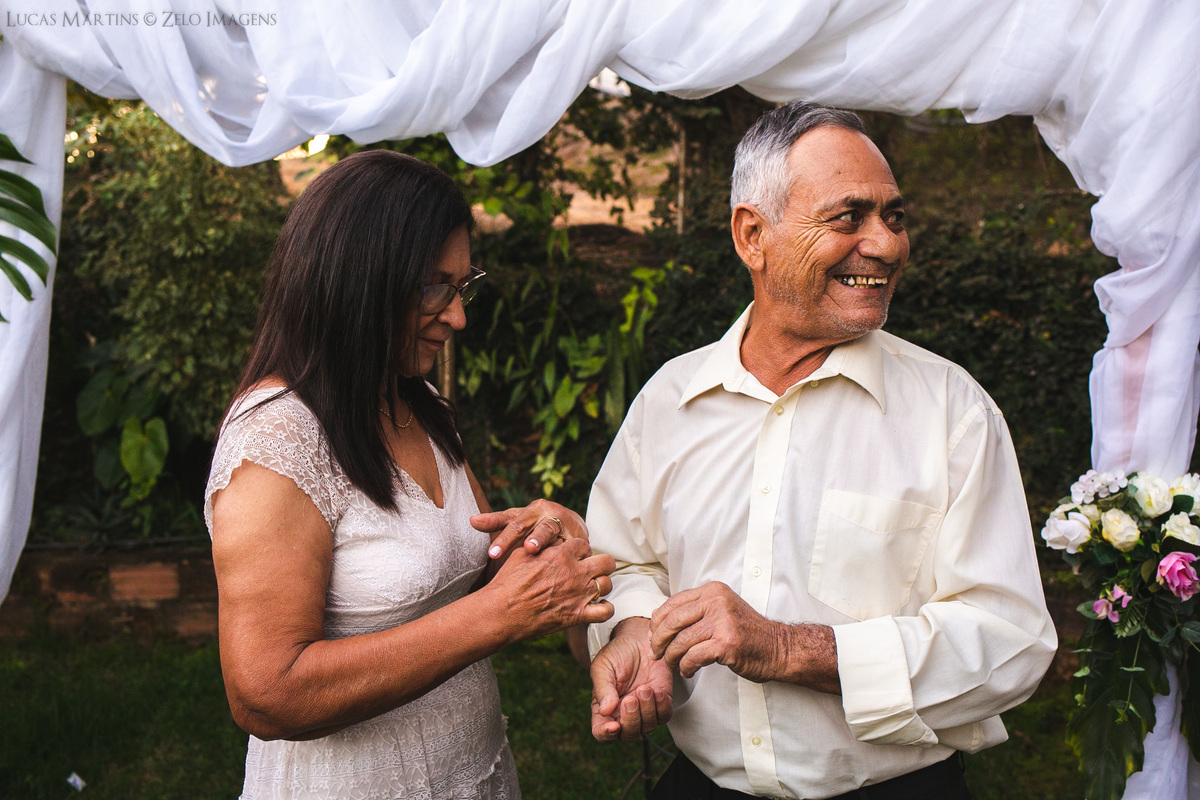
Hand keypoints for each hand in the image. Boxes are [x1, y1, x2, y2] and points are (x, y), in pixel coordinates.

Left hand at [471, 499, 588, 559]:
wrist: (569, 523)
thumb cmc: (535, 523)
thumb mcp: (516, 520)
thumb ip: (495, 522)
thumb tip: (470, 520)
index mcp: (534, 509)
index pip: (516, 524)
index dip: (505, 539)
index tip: (493, 554)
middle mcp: (553, 515)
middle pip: (543, 528)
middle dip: (537, 539)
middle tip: (529, 549)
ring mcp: (570, 527)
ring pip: (565, 538)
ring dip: (560, 547)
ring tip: (555, 558)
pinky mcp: (583, 540)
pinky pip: (578, 550)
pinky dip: (575, 558)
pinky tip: (571, 569)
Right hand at [484, 536, 614, 641]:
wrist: (502, 612)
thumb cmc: (507, 582)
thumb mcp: (522, 554)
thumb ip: (541, 545)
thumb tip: (549, 538)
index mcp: (561, 554)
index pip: (583, 545)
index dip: (580, 551)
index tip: (575, 557)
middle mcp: (574, 572)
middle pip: (606, 561)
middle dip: (600, 563)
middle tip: (592, 568)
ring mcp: (578, 594)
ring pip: (607, 584)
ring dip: (602, 584)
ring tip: (593, 587)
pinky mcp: (577, 615)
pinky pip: (605, 612)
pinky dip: (605, 609)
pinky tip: (599, 606)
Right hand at [591, 617, 673, 742]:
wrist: (639, 637)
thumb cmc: (617, 652)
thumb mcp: (603, 667)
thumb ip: (603, 688)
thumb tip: (606, 711)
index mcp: (605, 708)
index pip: (601, 732)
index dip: (606, 734)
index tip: (613, 725)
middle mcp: (624, 713)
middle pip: (628, 734)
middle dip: (631, 720)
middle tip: (630, 699)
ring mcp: (644, 709)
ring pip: (648, 727)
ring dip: (646, 710)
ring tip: (644, 688)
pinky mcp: (662, 701)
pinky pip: (664, 715)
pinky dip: (661, 706)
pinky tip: (656, 690)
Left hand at [649, 582, 840, 691]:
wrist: (779, 648)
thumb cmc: (747, 633)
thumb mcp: (722, 610)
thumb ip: (696, 611)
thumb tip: (659, 624)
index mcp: (713, 591)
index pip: (673, 603)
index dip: (658, 622)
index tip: (653, 636)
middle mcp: (717, 602)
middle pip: (672, 621)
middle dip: (658, 640)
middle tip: (655, 653)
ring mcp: (722, 622)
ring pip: (681, 641)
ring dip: (672, 657)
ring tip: (673, 665)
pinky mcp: (726, 644)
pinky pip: (693, 657)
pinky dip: (686, 667)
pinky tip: (687, 671)